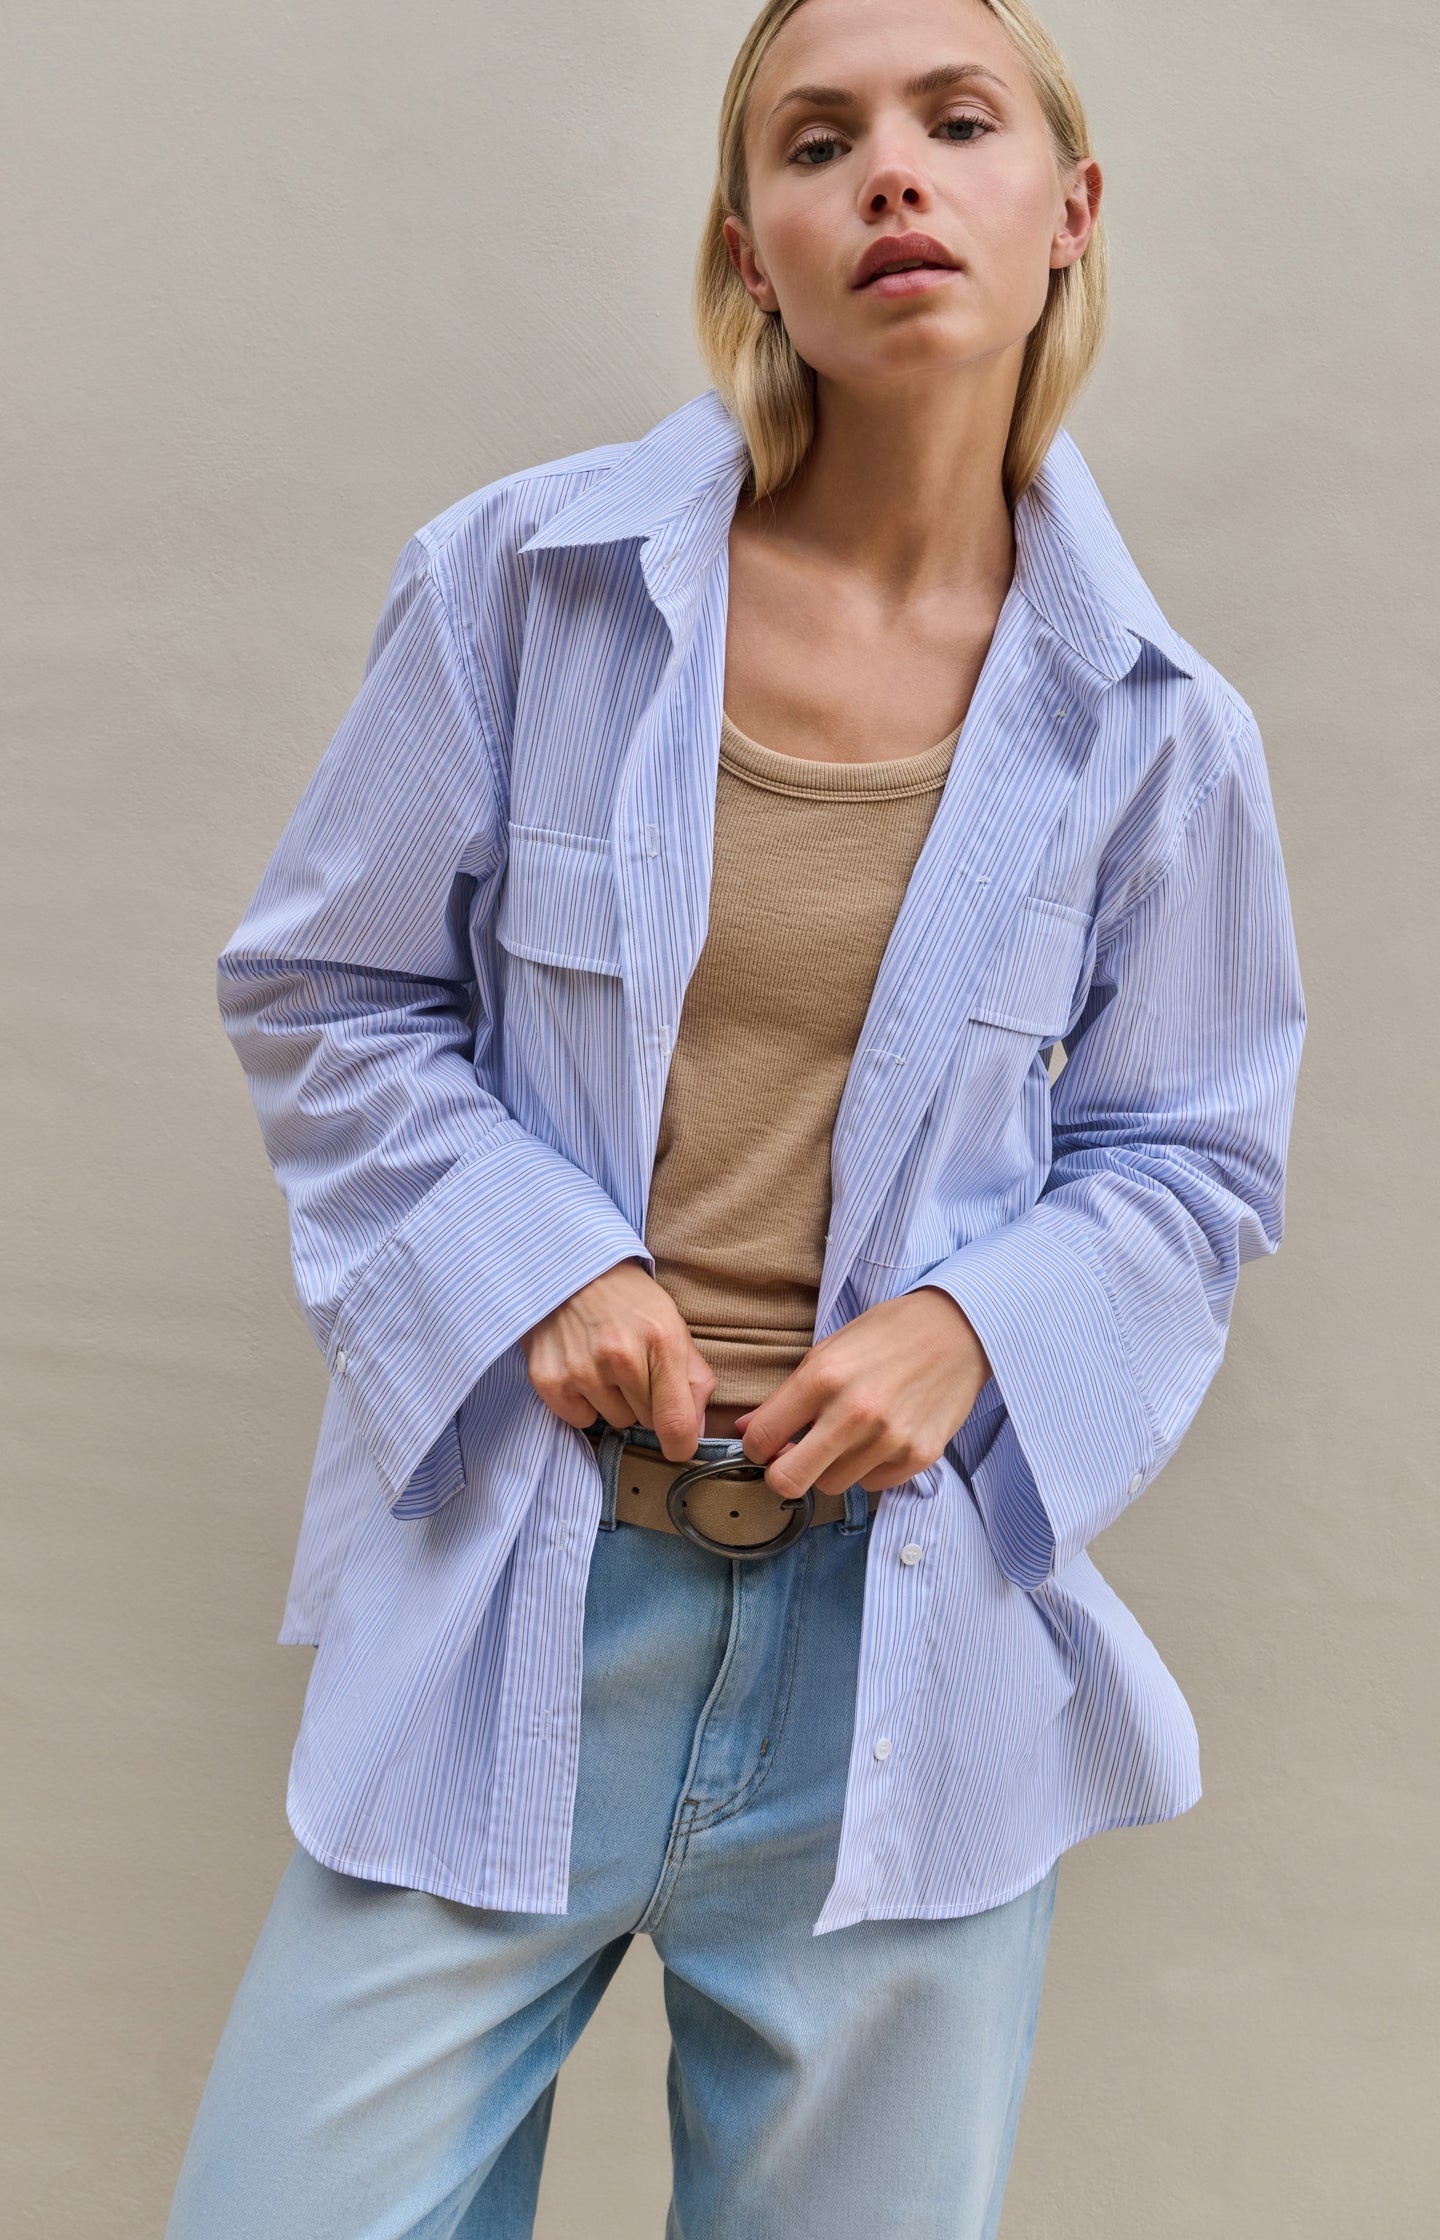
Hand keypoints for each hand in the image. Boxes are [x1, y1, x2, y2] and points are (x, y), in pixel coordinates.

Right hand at [519, 1259, 715, 1462]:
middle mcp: (620, 1357)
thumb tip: (696, 1430)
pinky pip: (580, 1419)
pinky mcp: (549, 1380)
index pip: (675, 1421)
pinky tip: (581, 1368)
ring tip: (604, 1362)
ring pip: (614, 1421)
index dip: (681, 1445)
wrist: (569, 1269)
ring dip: (614, 1401)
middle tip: (632, 1367)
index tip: (679, 1446)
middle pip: (646, 1422)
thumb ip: (694, 1378)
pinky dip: (583, 1402)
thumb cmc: (628, 1299)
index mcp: (661, 1341)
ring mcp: (581, 1370)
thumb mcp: (672, 1324)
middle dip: (645, 1402)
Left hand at [734, 1288, 991, 1500]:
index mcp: (823, 1376)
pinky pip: (872, 1485)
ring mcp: (889, 1439)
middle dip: (781, 1474)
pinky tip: (879, 1439)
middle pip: (787, 1482)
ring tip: (847, 1438)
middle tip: (792, 1459)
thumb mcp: (828, 1349)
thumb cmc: (888, 1334)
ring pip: (831, 1486)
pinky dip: (868, 1469)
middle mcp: (854, 1412)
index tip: (765, 1445)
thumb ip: (787, 1395)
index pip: (761, 1439)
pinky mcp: (919, 1456)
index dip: (754, 1448)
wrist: (960, 1330)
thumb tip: (747, 1430)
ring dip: (830, 1468)